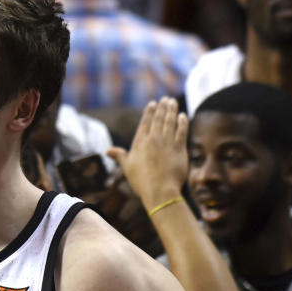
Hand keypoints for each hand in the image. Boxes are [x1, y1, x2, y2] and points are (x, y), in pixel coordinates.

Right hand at [106, 97, 187, 211]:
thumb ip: (120, 156)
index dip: (150, 111)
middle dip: (162, 107)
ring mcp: (167, 143)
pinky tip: (183, 116)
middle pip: (159, 119)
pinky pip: (182, 131)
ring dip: (172, 110)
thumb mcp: (127, 167)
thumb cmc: (141, 181)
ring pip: (170, 122)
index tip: (153, 103)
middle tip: (166, 99)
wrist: (160, 191)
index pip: (145, 122)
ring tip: (173, 102)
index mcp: (140, 143)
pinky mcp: (180, 149)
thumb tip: (108, 150)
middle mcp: (154, 139)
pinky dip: (183, 122)